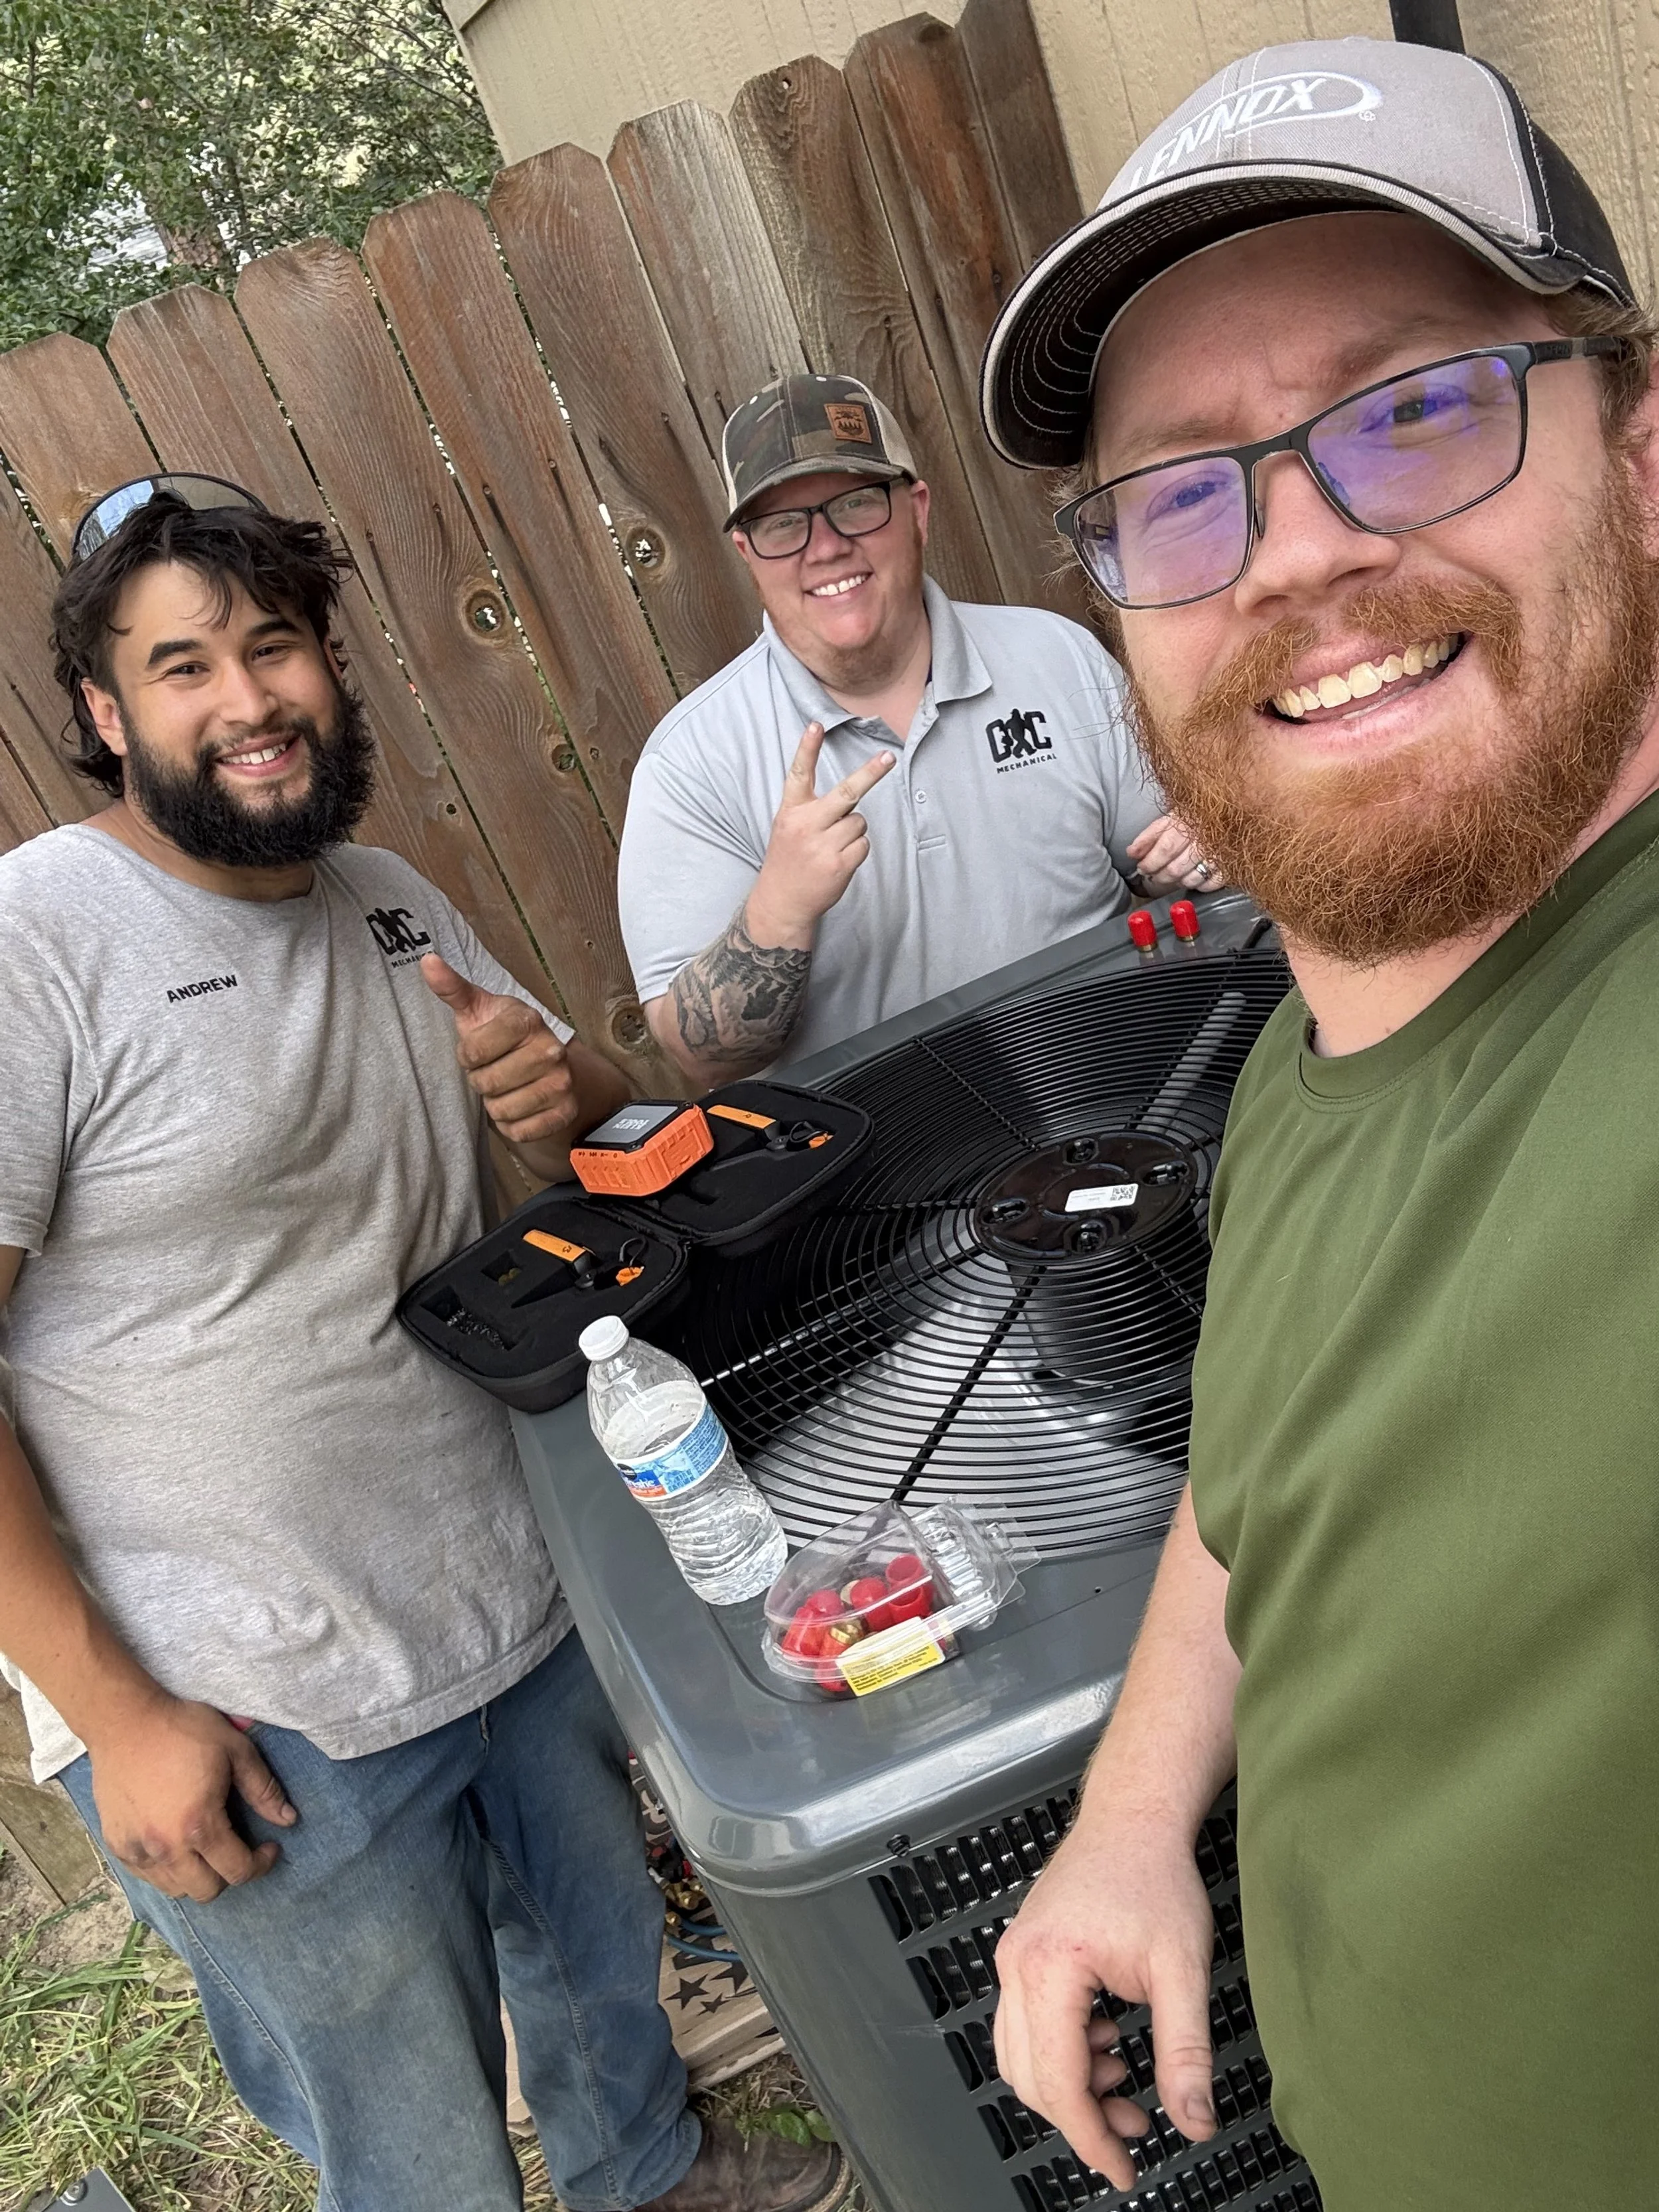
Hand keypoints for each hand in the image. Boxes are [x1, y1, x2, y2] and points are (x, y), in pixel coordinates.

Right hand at [88, 1693, 295, 1901]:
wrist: (124, 1721)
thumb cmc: (182, 1730)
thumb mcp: (235, 1750)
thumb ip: (263, 1789)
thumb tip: (288, 1820)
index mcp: (199, 1826)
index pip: (238, 1871)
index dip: (261, 1864)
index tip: (270, 1846)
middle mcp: (166, 1848)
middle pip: (206, 1890)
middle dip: (229, 1873)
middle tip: (237, 1845)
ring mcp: (137, 1850)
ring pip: (175, 1888)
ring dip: (197, 1874)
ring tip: (206, 1844)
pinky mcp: (116, 1845)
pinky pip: (147, 1876)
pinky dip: (167, 1869)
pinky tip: (175, 1841)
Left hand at [420, 955, 576, 1144]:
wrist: (548, 1061)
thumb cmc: (502, 1035)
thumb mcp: (477, 1010)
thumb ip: (452, 988)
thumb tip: (427, 960)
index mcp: (527, 1019)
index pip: (472, 1052)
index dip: (467, 1055)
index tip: (478, 1049)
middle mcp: (551, 1050)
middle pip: (486, 1083)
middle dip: (482, 1080)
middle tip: (494, 1070)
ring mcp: (562, 1082)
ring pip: (501, 1110)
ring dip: (496, 1104)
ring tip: (507, 1087)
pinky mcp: (565, 1111)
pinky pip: (519, 1131)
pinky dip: (512, 1124)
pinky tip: (519, 1105)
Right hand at [747, 723, 895, 942]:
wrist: (782, 902)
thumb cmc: (790, 858)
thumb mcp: (788, 827)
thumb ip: (811, 809)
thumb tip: (851, 797)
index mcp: (791, 811)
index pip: (799, 774)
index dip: (807, 749)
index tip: (816, 725)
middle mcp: (806, 825)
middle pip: (846, 793)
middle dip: (870, 774)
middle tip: (889, 757)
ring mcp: (823, 846)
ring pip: (859, 822)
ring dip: (853, 831)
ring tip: (832, 846)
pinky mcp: (839, 864)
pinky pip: (863, 845)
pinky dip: (856, 850)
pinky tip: (838, 860)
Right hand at [993, 1809, 1216, 2187]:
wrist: (1133, 1817)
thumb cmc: (1155, 1878)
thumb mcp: (1183, 1971)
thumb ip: (1185, 2053)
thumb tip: (1194, 2122)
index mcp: (1050, 1968)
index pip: (1059, 2082)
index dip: (1091, 2137)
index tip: (1123, 2169)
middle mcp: (1017, 1964)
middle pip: (1030, 2078)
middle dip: (1081, 2114)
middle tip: (1134, 2123)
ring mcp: (1012, 1956)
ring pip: (1019, 2056)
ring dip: (1068, 2084)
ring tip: (1124, 2075)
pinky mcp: (1020, 1952)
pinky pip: (1022, 2025)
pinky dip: (1058, 2051)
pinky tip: (1105, 2039)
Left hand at [1127, 815, 1225, 894]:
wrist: (1235, 808)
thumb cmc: (1201, 813)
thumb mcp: (1175, 815)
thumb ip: (1152, 834)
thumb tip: (1131, 853)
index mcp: (1190, 820)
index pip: (1166, 848)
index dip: (1151, 862)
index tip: (1142, 868)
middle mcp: (1206, 837)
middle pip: (1177, 867)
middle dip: (1161, 875)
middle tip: (1155, 875)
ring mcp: (1222, 852)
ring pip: (1193, 878)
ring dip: (1178, 880)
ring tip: (1174, 875)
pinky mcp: (1233, 863)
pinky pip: (1213, 883)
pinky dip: (1200, 885)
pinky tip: (1194, 877)